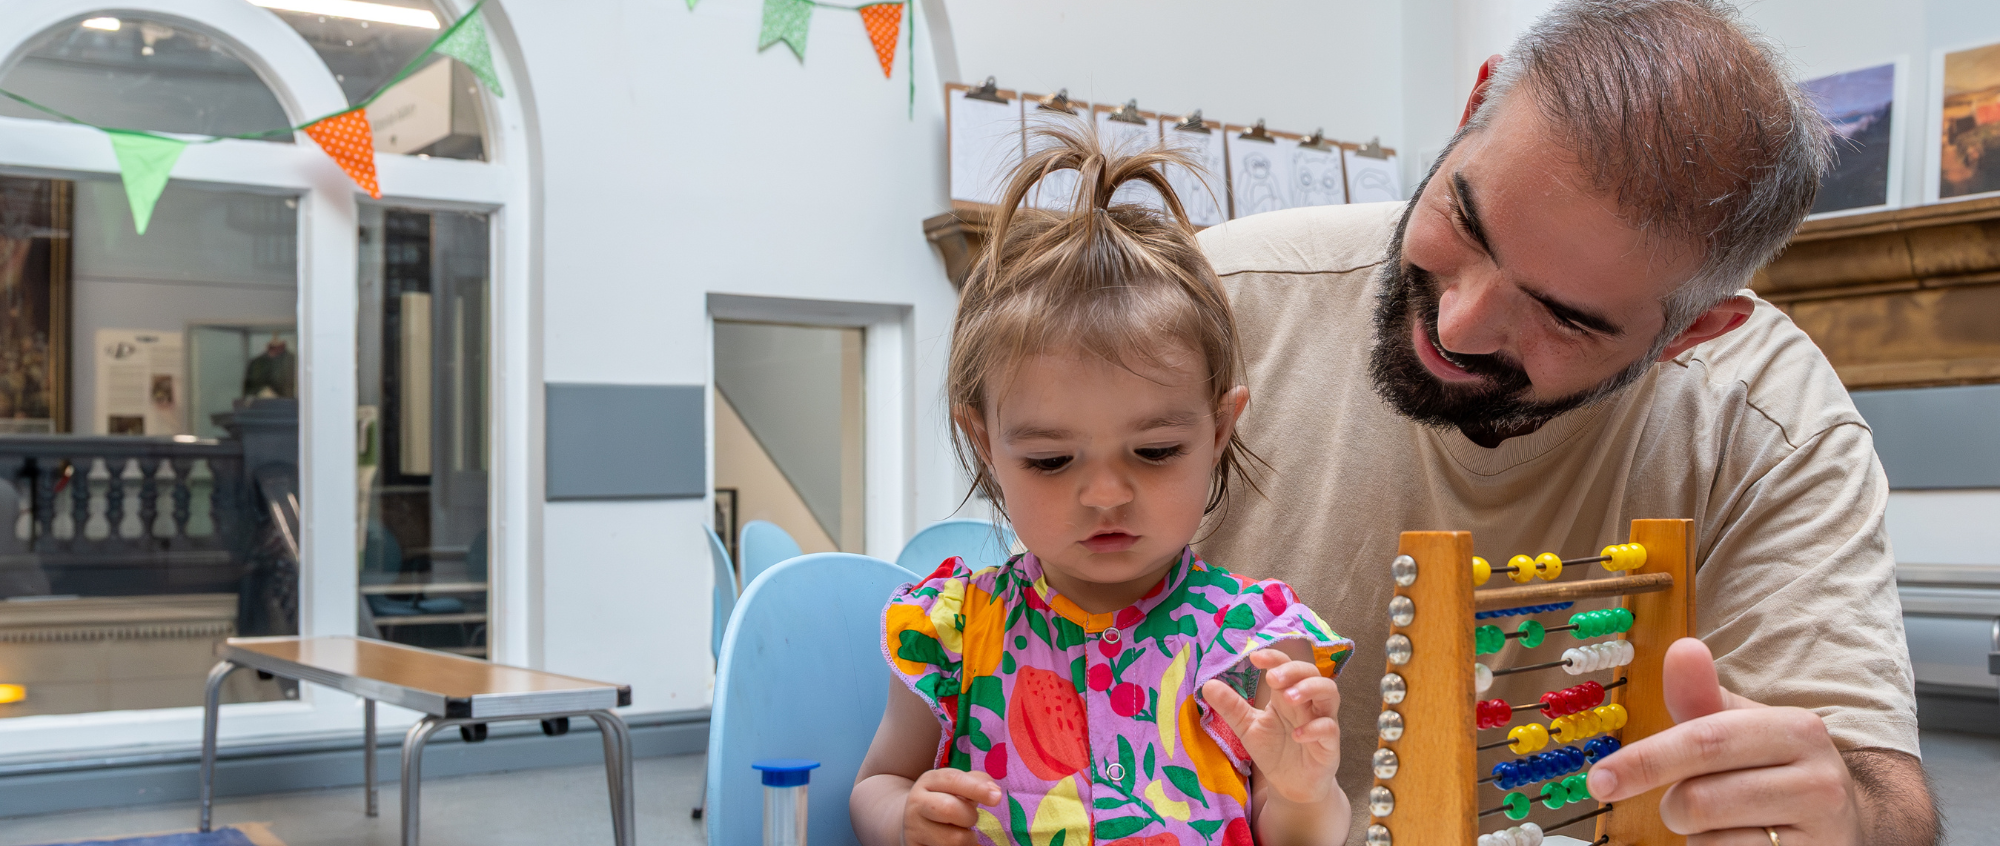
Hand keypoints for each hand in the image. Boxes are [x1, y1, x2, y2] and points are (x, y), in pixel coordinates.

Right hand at [903, 767, 1001, 845]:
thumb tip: (994, 793)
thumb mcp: (956, 787)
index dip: (977, 788)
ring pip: (954, 839)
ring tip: (962, 833)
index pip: (953, 780)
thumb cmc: (944, 801)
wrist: (913, 823)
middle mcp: (917, 803)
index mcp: (929, 781)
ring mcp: (914, 829)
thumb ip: (977, 783)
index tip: (996, 798)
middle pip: (950, 809)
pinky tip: (956, 845)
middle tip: (970, 820)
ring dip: (968, 839)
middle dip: (970, 816)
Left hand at [1202, 647, 1341, 804]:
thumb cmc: (1273, 750)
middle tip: (1272, 678)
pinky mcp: (1329, 745)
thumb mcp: (1247, 727)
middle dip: (1292, 671)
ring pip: (1330, 692)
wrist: (1292, 786)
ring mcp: (1321, 721)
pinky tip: (1297, 735)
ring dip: (1310, 689)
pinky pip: (1330, 729)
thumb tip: (1207, 685)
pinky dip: (1315, 728)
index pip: (1286, 665)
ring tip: (1288, 698)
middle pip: (1311, 672)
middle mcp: (1307, 703)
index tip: (1255, 658)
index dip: (1274, 658)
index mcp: (1285, 695)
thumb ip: (1231, 707)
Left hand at [1586, 639, 1863, 844]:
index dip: (1645, 761)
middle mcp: (1819, 780)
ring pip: (1711, 839)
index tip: (1600, 780)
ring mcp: (1821, 830)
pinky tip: (1742, 841)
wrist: (1842, 822)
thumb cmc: (1772, 767)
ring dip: (1697, 834)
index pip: (1704, 742)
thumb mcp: (1740, 727)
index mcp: (1797, 730)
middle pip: (1699, 800)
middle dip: (1674, 805)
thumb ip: (1701, 698)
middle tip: (1677, 806)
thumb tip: (1681, 648)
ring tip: (1724, 821)